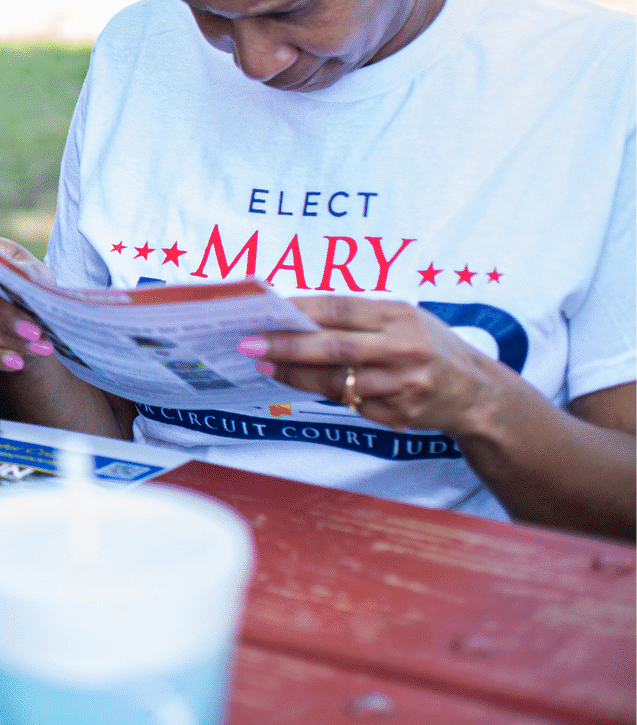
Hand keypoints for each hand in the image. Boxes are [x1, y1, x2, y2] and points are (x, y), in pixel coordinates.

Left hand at [241, 295, 506, 434]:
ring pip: (335, 382)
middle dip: (285, 346)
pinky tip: (300, 382)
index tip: (265, 312)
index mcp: (400, 317)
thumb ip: (357, 317)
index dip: (299, 311)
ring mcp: (402, 386)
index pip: (340, 309)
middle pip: (333, 348)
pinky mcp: (399, 415)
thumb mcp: (403, 318)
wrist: (476, 392)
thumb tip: (296, 315)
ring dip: (294, 374)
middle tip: (249, 343)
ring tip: (265, 364)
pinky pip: (350, 404)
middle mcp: (403, 350)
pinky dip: (322, 393)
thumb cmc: (428, 345)